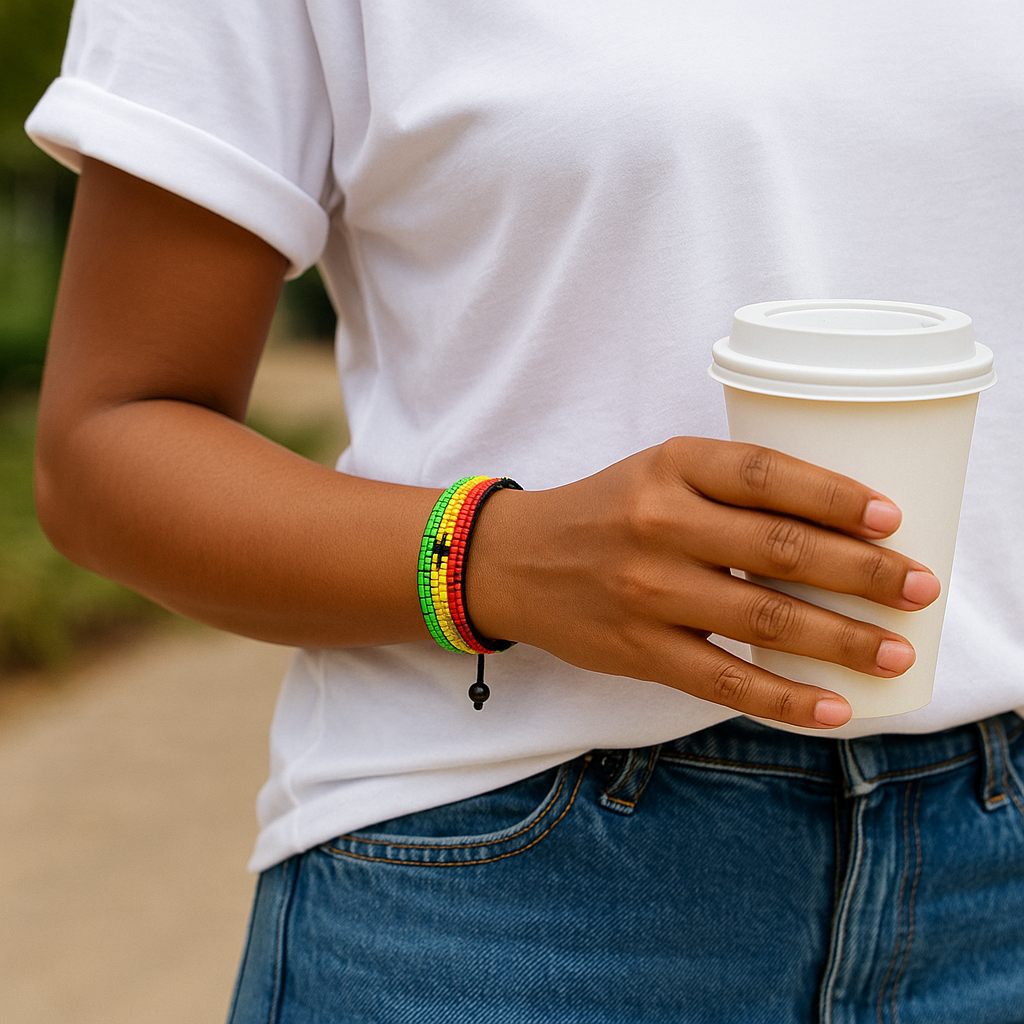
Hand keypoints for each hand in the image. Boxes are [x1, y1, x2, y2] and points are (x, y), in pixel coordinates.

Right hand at [466, 437, 940, 729]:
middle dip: (862, 572)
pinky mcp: (638, 649)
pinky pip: (723, 678)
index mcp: (670, 466)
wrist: (514, 561)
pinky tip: (830, 707)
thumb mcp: (657, 473)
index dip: (836, 496)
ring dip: (839, 639)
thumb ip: (728, 489)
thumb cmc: (603, 512)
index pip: (767, 473)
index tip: (892, 520)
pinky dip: (784, 696)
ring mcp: (647, 590)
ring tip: (894, 652)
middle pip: (778, 547)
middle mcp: (660, 523)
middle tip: (919, 588)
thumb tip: (833, 529)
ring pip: (761, 616)